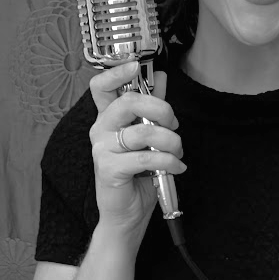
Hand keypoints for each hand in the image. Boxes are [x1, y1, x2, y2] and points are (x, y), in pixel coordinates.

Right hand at [89, 61, 186, 243]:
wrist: (127, 213)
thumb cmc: (138, 173)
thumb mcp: (148, 135)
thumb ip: (152, 106)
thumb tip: (161, 76)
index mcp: (108, 117)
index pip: (101, 86)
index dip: (117, 72)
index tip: (136, 66)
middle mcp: (100, 129)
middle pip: (129, 102)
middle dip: (162, 110)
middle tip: (174, 125)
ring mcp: (102, 148)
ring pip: (144, 131)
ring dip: (171, 141)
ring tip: (178, 152)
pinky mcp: (108, 168)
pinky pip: (146, 156)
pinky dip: (169, 161)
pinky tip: (176, 167)